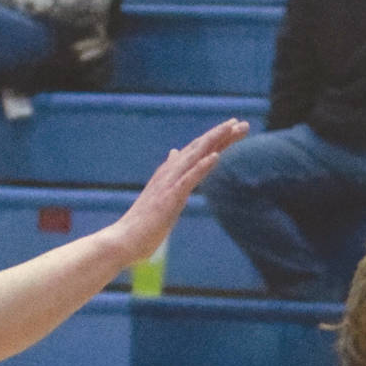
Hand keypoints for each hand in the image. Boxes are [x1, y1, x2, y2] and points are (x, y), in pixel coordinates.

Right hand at [107, 118, 247, 267]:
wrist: (122, 241)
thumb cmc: (142, 224)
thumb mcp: (160, 194)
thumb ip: (169, 175)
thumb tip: (174, 153)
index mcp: (170, 173)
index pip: (196, 151)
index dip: (216, 139)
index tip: (234, 128)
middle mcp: (170, 173)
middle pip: (199, 148)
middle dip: (222, 135)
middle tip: (243, 124)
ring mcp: (169, 185)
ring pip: (195, 156)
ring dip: (215, 141)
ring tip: (232, 128)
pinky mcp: (169, 198)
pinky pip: (188, 180)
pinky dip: (201, 166)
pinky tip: (215, 156)